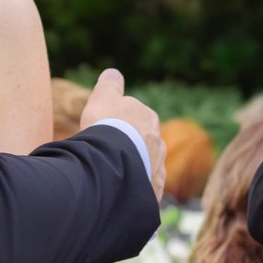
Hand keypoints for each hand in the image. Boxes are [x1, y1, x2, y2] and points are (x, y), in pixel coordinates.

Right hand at [81, 67, 164, 199]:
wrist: (113, 160)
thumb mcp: (104, 97)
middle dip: (130, 144)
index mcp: (148, 118)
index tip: (105, 127)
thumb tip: (114, 72)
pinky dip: (134, 186)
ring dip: (133, 166)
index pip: (136, 115)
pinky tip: (121, 188)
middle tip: (108, 150)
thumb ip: (110, 85)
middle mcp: (158, 142)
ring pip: (146, 165)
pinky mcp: (152, 190)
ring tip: (112, 171)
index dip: (119, 121)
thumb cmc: (107, 125)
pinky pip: (144, 187)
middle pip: (144, 141)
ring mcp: (157, 167)